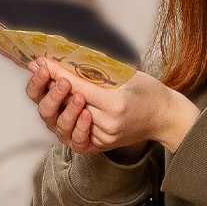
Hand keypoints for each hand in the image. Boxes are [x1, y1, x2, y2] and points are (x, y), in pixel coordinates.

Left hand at [25, 60, 199, 155]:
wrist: (165, 117)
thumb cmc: (147, 91)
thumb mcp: (126, 74)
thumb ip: (96, 70)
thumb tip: (64, 59)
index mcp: (115, 102)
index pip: (77, 85)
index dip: (55, 71)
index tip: (41, 60)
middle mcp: (108, 123)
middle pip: (69, 104)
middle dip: (51, 87)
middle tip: (42, 71)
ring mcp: (104, 137)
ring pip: (67, 123)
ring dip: (56, 105)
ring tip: (55, 89)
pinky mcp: (102, 146)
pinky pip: (75, 137)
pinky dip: (67, 122)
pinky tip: (65, 110)